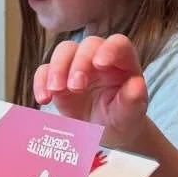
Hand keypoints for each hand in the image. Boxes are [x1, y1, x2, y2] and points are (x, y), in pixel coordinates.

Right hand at [34, 34, 149, 147]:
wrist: (105, 132)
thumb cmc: (122, 118)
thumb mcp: (130, 115)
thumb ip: (133, 100)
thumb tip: (136, 84)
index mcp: (123, 62)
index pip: (118, 44)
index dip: (109, 49)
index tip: (100, 64)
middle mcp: (99, 57)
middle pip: (88, 45)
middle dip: (79, 63)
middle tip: (76, 87)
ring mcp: (77, 65)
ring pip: (64, 51)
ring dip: (57, 68)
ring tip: (56, 91)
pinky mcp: (58, 77)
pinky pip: (45, 70)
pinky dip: (40, 82)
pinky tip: (44, 99)